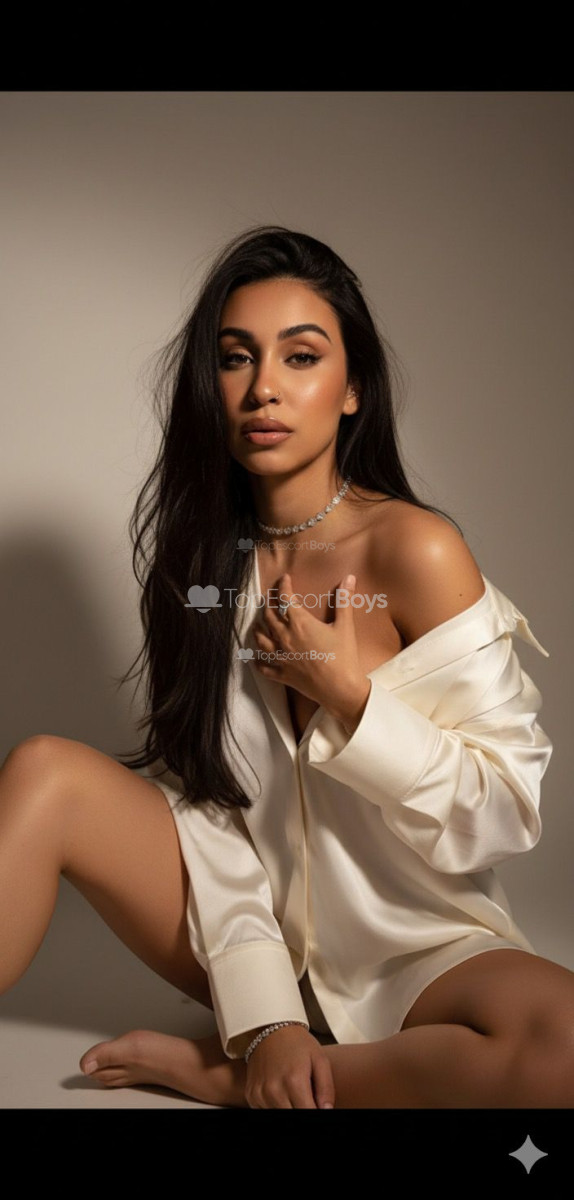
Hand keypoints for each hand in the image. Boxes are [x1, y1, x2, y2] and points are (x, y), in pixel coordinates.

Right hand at [244, 1024, 335, 1109]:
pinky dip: (275, 1106)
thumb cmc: (296, 1042)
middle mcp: (274, 1090)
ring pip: (278, 1115)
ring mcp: (260, 1094)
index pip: (308, 1113)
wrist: (269, 1028)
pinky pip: (265, 1111)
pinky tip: (280, 1092)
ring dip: (288, 1108)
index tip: (317, 1105)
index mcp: (294, 1081)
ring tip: (293, 1093)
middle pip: (293, 1117)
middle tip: (306, 1097)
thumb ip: (326, 1088)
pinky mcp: (251, 1095)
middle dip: (302, 1109)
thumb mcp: (320, 1059)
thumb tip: (327, 1111)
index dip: (315, 1112)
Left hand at [254, 572, 370, 727]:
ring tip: (257, 624)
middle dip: (269, 605)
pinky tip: (257, 658)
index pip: (285, 599)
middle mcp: (285, 638)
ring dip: (258, 629)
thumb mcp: (345, 626)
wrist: (341, 689)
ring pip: (261, 640)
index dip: (283, 587)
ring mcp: (282, 657)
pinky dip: (259, 662)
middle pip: (270, 617)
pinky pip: (264, 667)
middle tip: (271, 599)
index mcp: (300, 623)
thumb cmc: (344, 657)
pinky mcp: (283, 674)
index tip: (285, 579)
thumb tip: (349, 578)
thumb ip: (344, 600)